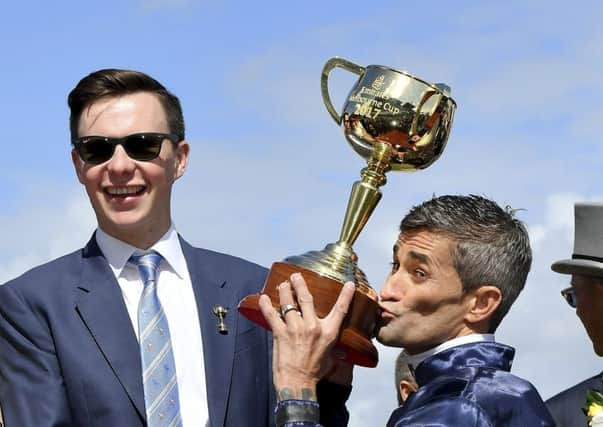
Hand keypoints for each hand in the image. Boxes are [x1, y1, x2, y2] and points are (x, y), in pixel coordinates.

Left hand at [259, 273, 355, 400]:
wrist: (297, 384)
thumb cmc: (314, 372)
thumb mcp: (330, 358)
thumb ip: (334, 349)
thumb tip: (342, 350)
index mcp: (328, 333)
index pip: (340, 310)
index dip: (345, 295)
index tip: (349, 284)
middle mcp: (313, 327)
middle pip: (306, 298)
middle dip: (300, 284)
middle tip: (296, 276)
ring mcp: (295, 329)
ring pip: (288, 303)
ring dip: (284, 291)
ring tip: (282, 284)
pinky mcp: (280, 334)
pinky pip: (271, 315)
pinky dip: (266, 305)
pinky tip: (263, 298)